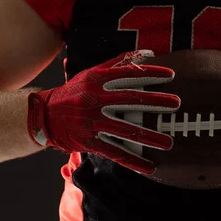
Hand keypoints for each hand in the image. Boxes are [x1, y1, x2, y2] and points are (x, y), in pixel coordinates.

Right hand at [27, 50, 180, 174]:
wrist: (44, 115)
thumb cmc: (75, 91)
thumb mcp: (93, 72)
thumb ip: (119, 63)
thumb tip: (148, 53)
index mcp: (98, 80)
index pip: (129, 74)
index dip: (151, 73)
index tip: (171, 75)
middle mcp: (95, 99)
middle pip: (130, 100)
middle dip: (155, 102)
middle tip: (176, 104)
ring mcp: (92, 121)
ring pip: (125, 129)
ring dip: (149, 137)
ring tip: (169, 143)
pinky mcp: (89, 141)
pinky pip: (115, 152)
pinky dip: (133, 161)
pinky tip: (149, 167)